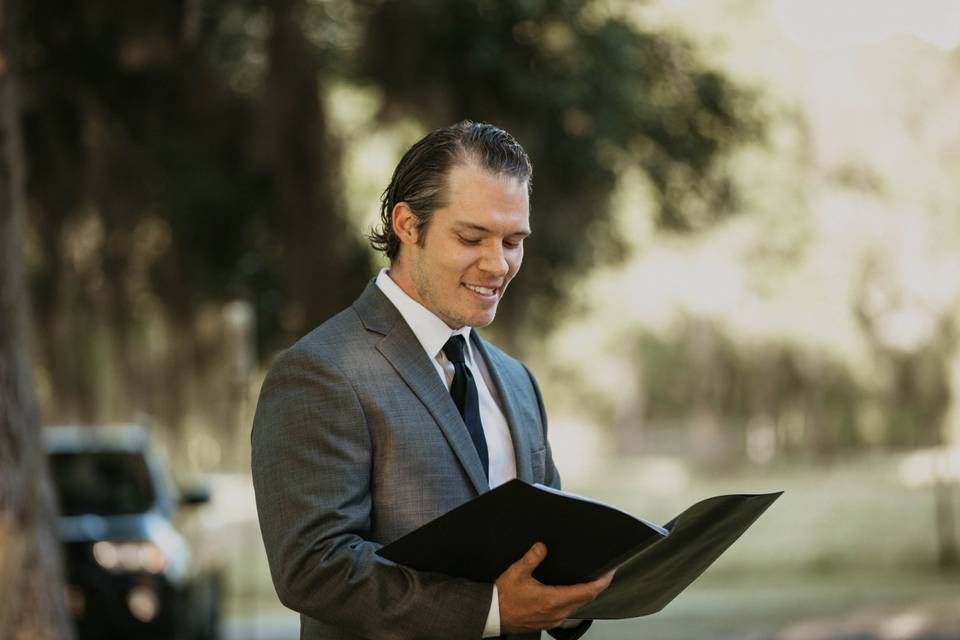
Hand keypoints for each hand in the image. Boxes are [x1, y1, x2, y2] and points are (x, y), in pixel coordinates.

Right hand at [496, 542, 613, 632]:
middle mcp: (557, 612)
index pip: (587, 592)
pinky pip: (568, 611)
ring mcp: (554, 619)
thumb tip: (543, 546)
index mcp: (553, 599)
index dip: (601, 582)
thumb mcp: (517, 572)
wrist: (493, 615)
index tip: (610, 573)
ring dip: (585, 594)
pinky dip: (574, 600)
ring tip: (590, 581)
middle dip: (596, 586)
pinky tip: (570, 593)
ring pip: (577, 606)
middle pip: (585, 599)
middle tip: (604, 574)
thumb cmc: (503, 597)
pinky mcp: (548, 622)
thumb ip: (532, 558)